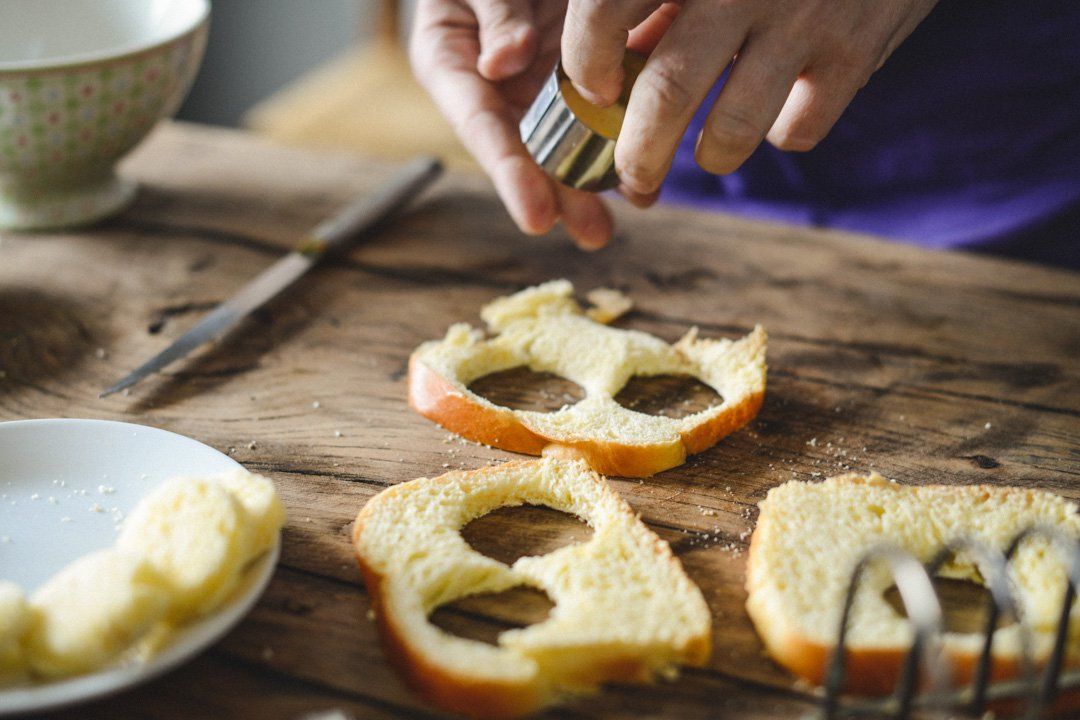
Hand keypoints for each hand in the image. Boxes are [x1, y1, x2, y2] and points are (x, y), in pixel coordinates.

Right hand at [411, 0, 623, 249]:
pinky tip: (655, 159)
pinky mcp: (579, 66)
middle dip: (562, 194)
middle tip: (594, 234)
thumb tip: (502, 66)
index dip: (510, 175)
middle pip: (528, 148)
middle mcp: (496, 84)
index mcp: (452, 63)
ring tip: (636, 206)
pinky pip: (605, 99)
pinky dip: (629, 127)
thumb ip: (491, 12)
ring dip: (598, 174)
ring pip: (570, 136)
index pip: (481, 127)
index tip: (537, 218)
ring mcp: (538, 79)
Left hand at [561, 0, 938, 194]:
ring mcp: (803, 17)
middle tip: (633, 174)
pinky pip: (798, 129)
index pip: (605, 10)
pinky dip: (779, 135)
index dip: (585, 61)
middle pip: (667, 93)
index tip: (595, 89)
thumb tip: (607, 74)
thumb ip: (658, 2)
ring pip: (733, 130)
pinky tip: (776, 114)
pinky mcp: (855, 50)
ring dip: (710, 157)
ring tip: (707, 155)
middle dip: (639, 154)